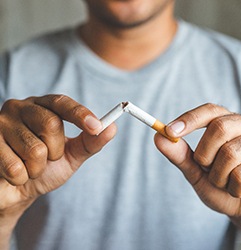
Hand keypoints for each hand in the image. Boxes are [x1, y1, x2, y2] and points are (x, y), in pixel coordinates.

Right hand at [0, 94, 115, 212]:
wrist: (19, 188)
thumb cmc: (47, 167)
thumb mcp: (72, 154)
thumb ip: (91, 141)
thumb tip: (112, 127)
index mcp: (43, 107)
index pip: (63, 103)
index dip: (80, 114)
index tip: (96, 127)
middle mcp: (21, 108)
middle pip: (51, 124)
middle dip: (55, 151)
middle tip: (47, 158)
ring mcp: (1, 123)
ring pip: (35, 149)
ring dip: (38, 168)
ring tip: (29, 166)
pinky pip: (15, 166)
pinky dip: (21, 178)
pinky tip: (14, 173)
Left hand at [154, 103, 240, 232]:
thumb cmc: (219, 187)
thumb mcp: (195, 171)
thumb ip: (179, 155)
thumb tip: (158, 137)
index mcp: (226, 125)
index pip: (209, 111)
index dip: (189, 119)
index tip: (169, 131)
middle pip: (219, 128)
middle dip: (204, 154)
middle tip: (207, 168)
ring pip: (229, 154)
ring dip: (218, 176)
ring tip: (225, 182)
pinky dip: (233, 189)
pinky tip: (239, 190)